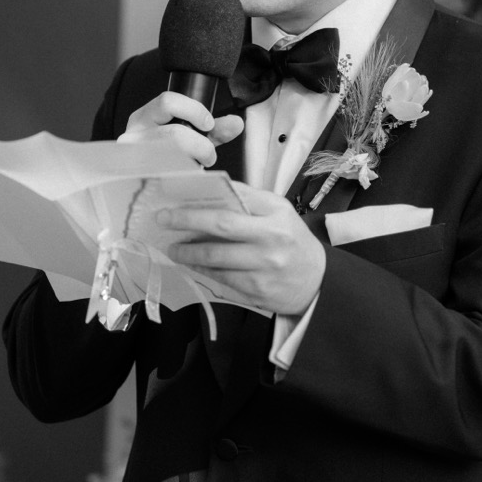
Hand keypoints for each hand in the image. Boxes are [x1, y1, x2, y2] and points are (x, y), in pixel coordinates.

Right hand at [119, 92, 242, 167]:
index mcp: (144, 117)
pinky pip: (166, 176)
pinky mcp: (136, 178)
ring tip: (200, 165)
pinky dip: (183, 176)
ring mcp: (132, 158)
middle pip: (173, 134)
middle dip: (201, 145)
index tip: (209, 124)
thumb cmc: (168, 156)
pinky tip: (186, 177)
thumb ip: (214, 130)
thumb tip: (237, 123)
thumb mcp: (191, 137)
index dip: (194, 110)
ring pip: (171, 156)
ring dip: (195, 161)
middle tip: (209, 154)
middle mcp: (133, 135)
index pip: (167, 101)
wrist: (144, 182)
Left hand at [160, 183, 324, 315]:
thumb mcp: (279, 212)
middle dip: (187, 222)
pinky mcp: (257, 290)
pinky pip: (222, 278)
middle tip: (163, 221)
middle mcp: (272, 238)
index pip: (233, 202)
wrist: (317, 281)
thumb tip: (210, 191)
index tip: (174, 203)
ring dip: (189, 253)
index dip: (200, 203)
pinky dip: (203, 270)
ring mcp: (264, 267)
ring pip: (216, 258)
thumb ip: (249, 200)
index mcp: (276, 213)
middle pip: (221, 227)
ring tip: (173, 249)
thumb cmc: (292, 240)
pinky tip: (192, 264)